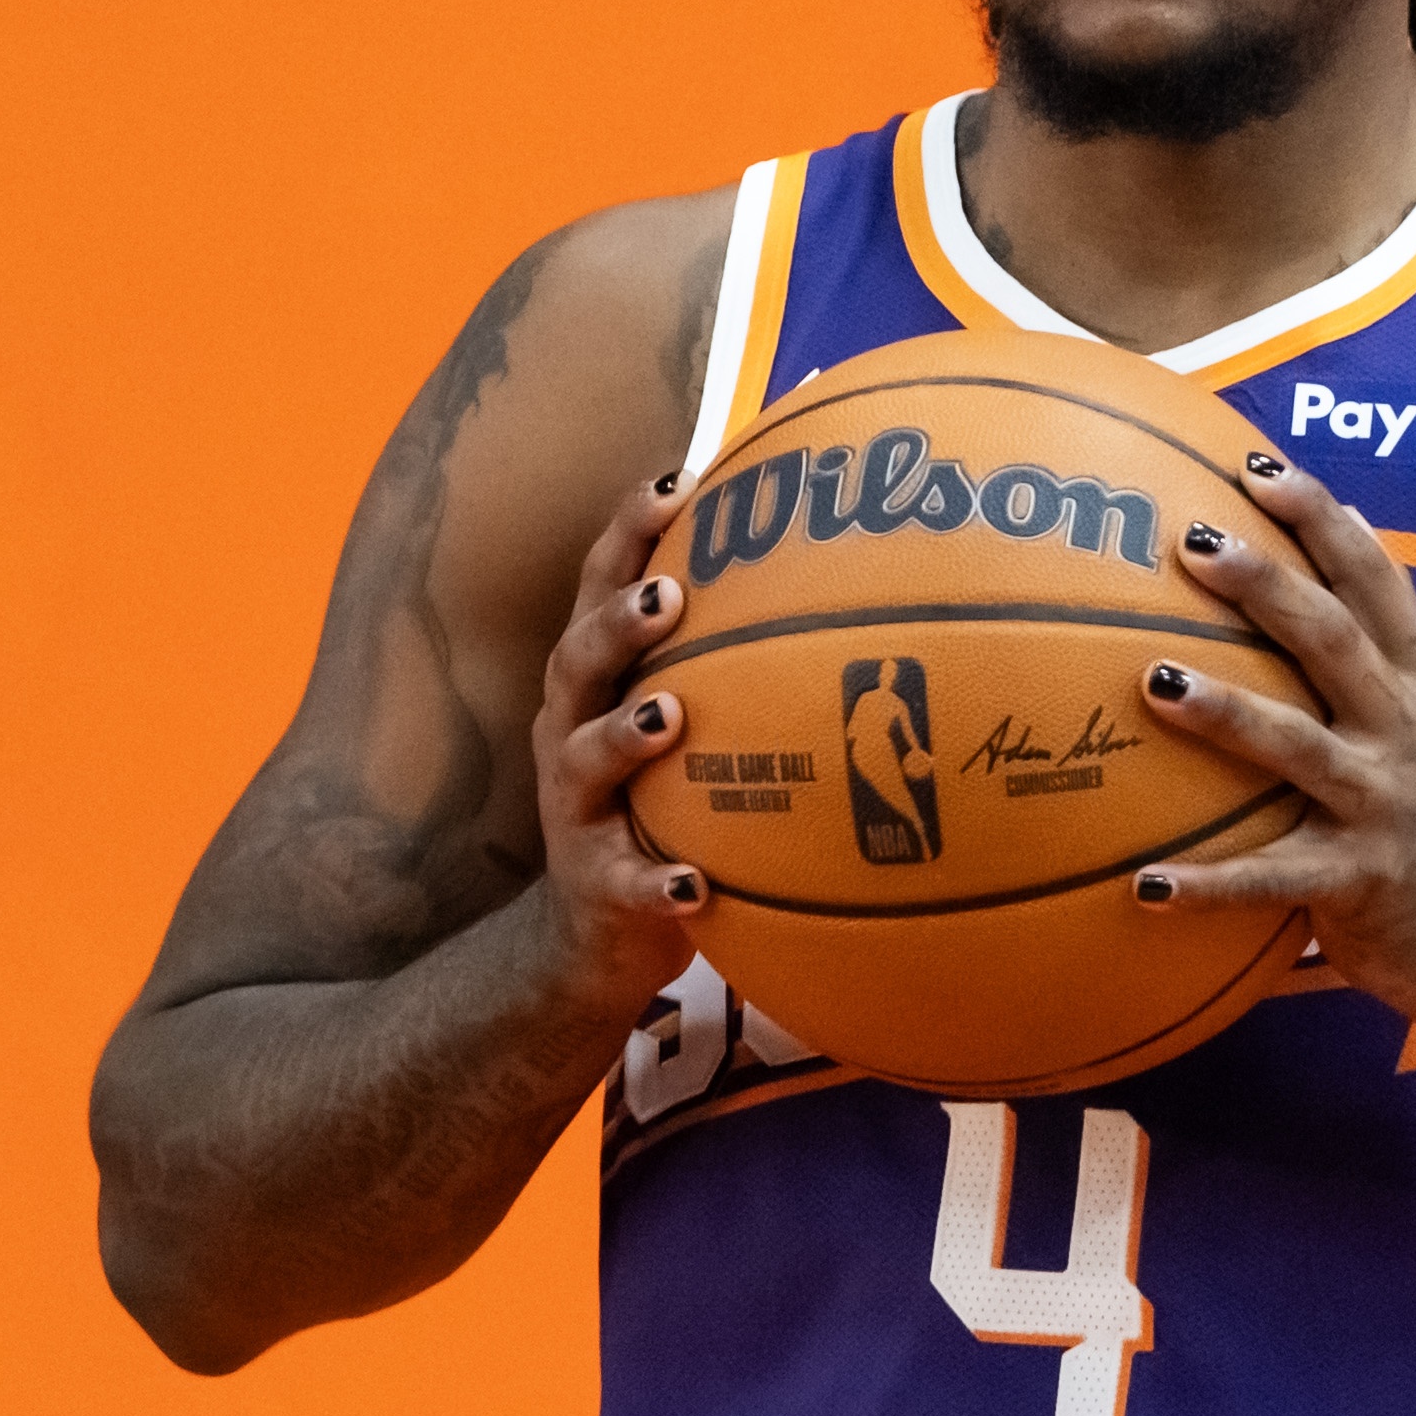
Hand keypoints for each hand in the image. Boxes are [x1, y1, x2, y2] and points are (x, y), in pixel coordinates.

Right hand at [528, 470, 713, 1004]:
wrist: (596, 935)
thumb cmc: (663, 804)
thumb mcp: (692, 728)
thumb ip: (737, 663)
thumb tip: (845, 580)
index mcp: (598, 684)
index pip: (602, 588)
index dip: (629, 531)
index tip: (677, 480)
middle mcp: (570, 732)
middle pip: (577, 659)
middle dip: (619, 622)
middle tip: (669, 594)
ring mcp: (576, 810)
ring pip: (583, 760)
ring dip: (623, 735)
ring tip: (670, 716)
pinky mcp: (596, 886)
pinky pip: (623, 882)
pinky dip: (657, 881)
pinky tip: (695, 883)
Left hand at [1132, 452, 1415, 1051]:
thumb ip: (1393, 632)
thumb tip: (1350, 517)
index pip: (1377, 580)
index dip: (1321, 520)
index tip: (1257, 469)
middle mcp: (1408, 732)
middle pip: (1334, 641)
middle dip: (1266, 586)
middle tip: (1194, 542)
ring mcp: (1384, 806)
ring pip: (1298, 748)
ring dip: (1226, 714)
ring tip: (1155, 683)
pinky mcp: (1359, 881)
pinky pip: (1270, 880)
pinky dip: (1209, 882)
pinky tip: (1146, 884)